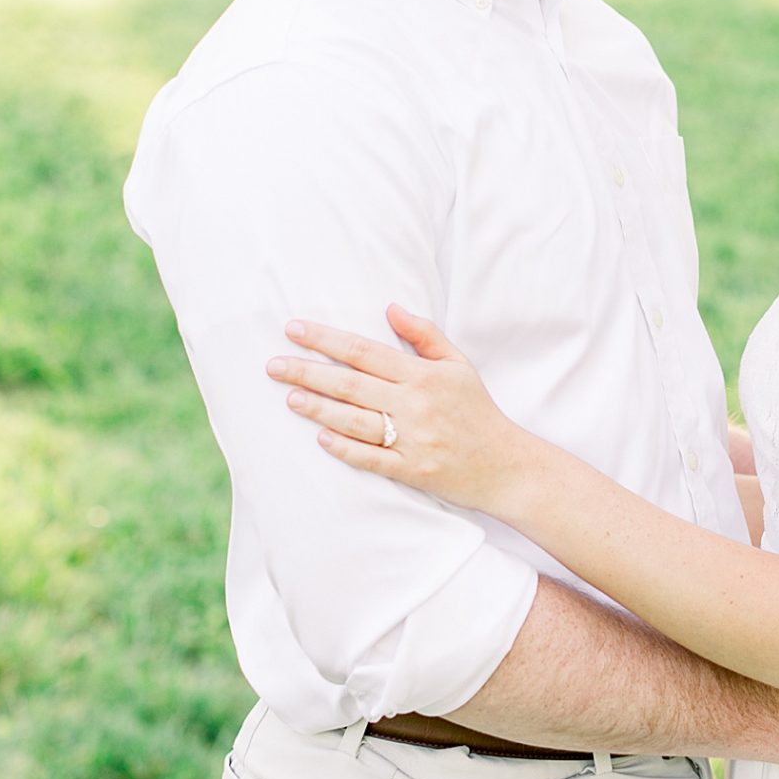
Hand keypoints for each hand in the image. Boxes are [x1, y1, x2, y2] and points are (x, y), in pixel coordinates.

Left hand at [266, 306, 524, 510]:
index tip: (293, 330)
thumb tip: (390, 307)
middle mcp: (415, 405)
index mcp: (424, 375)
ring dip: (319, 408)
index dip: (326, 339)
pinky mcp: (412, 472)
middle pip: (350, 383)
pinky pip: (371, 459)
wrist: (505, 465)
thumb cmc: (478, 410)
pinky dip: (345, 449)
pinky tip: (321, 438)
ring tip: (290, 397)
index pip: (364, 351)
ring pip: (354, 421)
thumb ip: (424, 335)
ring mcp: (413, 440)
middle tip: (273, 365)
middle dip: (307, 371)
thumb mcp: (458, 365)